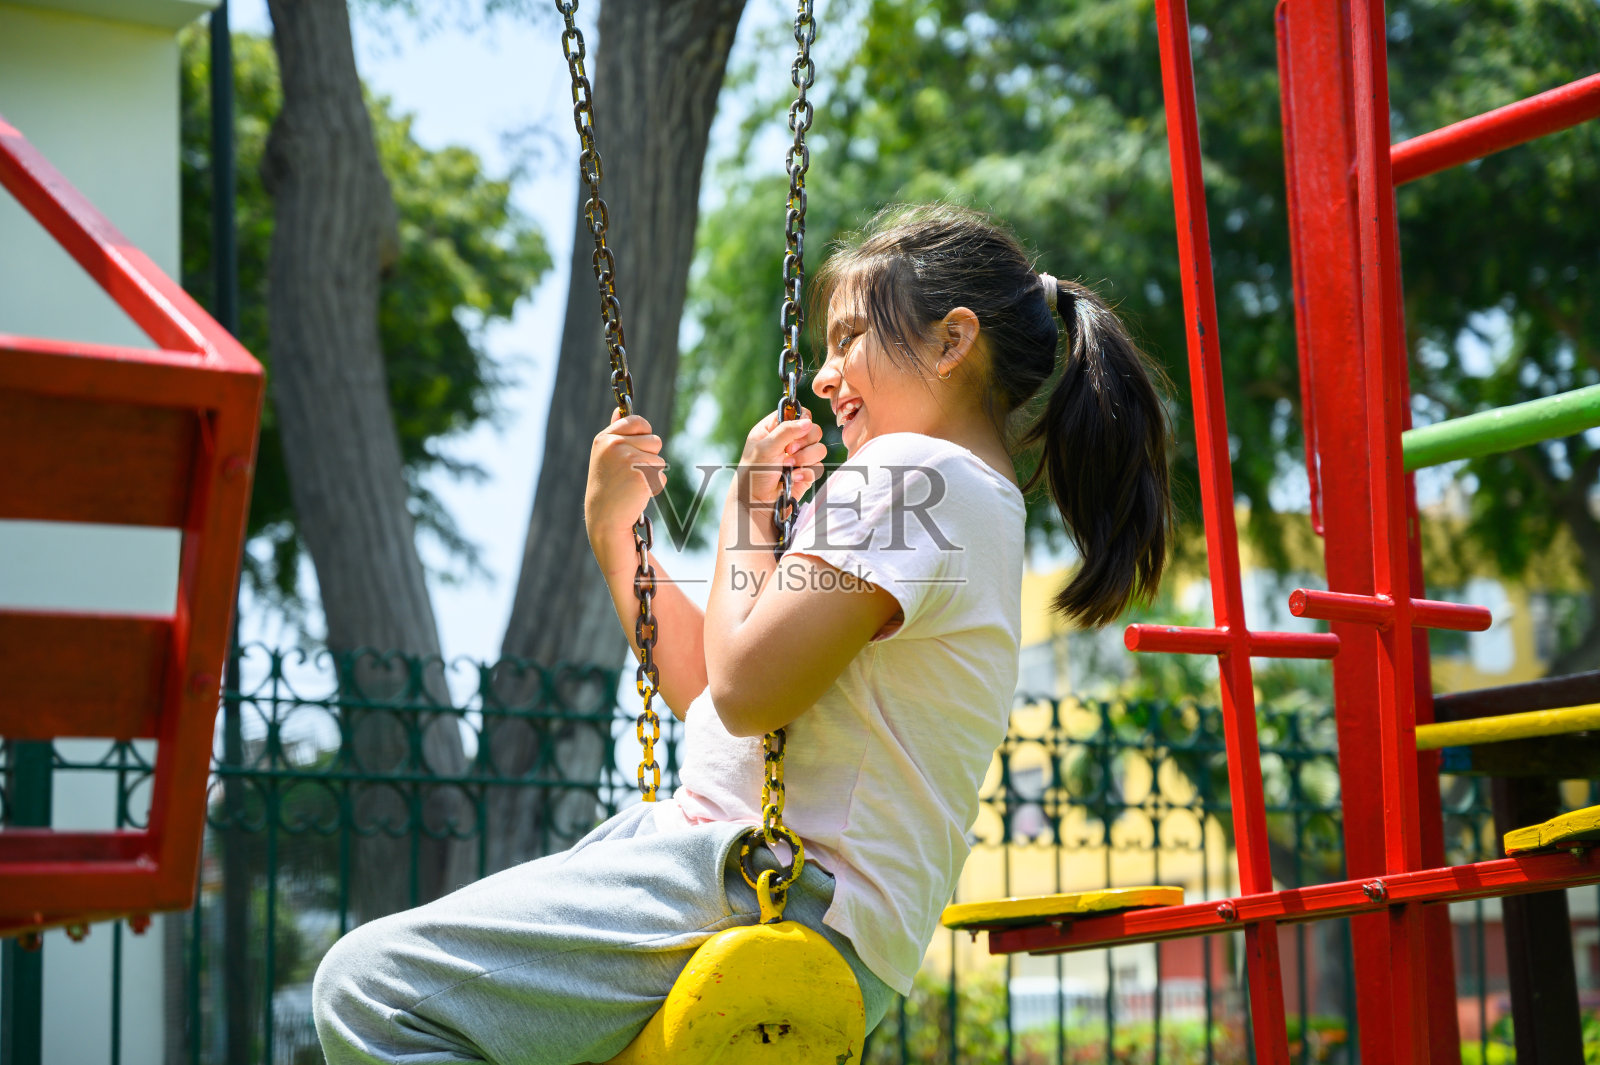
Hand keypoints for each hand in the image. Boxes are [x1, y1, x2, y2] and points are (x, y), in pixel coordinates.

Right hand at [585, 409, 666, 562]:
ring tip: (633, 484)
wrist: (605, 518)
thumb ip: (616, 432)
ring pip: (659, 459)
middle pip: (654, 440)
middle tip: (631, 474)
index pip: (637, 421)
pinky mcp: (640, 475)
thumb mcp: (606, 456)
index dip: (644, 434)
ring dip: (652, 473)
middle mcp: (614, 445)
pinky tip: (637, 494)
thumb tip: (619, 409)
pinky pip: (661, 476)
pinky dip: (654, 487)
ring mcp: (627, 459)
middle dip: (649, 457)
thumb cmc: (608, 487)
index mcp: (605, 438)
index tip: (636, 449)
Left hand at [737, 408, 825, 505]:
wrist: (756, 503)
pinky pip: (818, 467)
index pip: (797, 413)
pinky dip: (806, 473)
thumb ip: (786, 431)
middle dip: (804, 441)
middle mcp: (788, 441)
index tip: (797, 428)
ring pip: (819, 449)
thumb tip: (808, 421)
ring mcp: (798, 457)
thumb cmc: (754, 473)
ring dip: (805, 457)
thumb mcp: (765, 448)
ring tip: (788, 467)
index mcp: (774, 429)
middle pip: (814, 430)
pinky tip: (793, 478)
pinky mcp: (806, 473)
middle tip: (789, 450)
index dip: (801, 418)